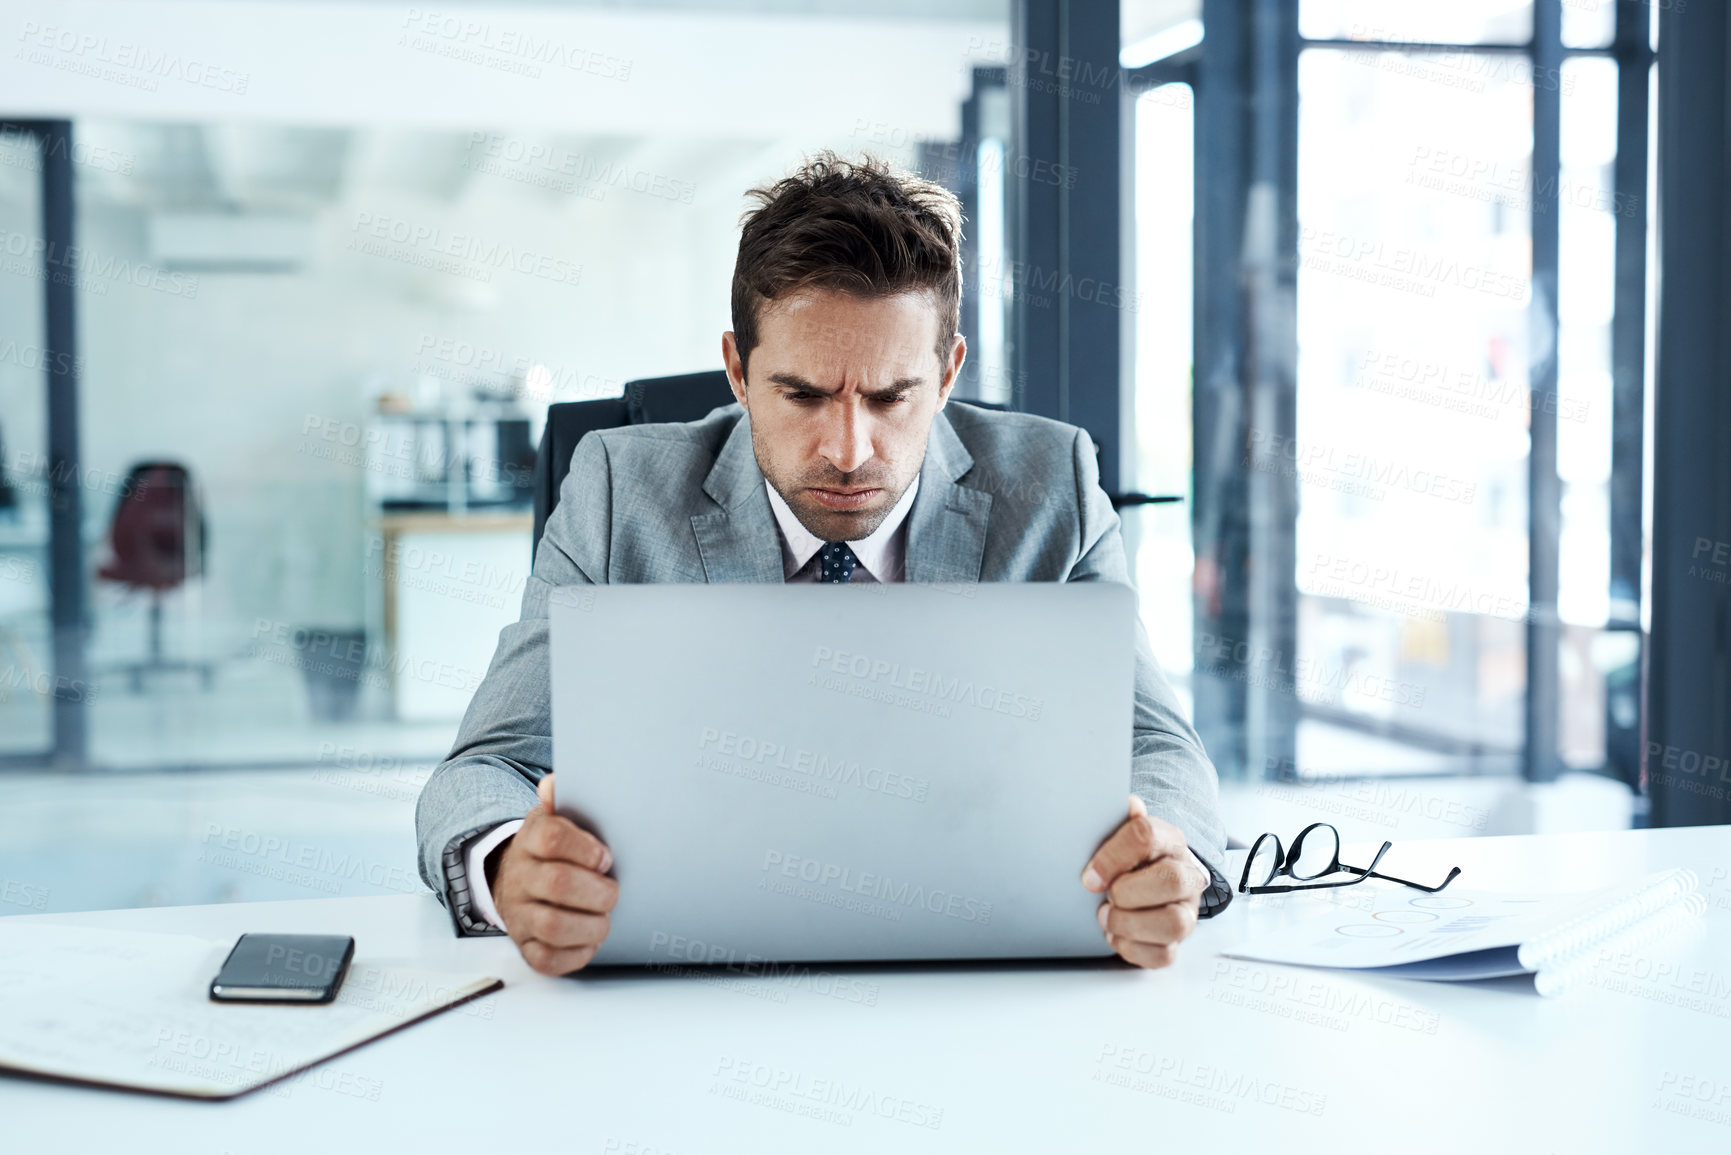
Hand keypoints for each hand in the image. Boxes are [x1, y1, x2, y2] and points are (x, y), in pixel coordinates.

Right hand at [490, 773, 618, 974]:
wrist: (514, 880)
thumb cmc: (551, 849)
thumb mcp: (554, 817)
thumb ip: (559, 798)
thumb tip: (553, 785)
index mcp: (530, 839)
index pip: (552, 837)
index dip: (586, 849)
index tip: (605, 857)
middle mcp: (519, 877)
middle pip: (558, 883)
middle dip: (598, 891)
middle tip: (613, 892)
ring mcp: (519, 914)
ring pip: (553, 925)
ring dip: (591, 924)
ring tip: (604, 918)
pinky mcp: (525, 945)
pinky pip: (546, 959)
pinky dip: (576, 953)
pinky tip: (589, 940)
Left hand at [1080, 796, 1208, 968]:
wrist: (1148, 879)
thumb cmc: (1130, 857)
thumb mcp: (1123, 832)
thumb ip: (1123, 819)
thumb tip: (1129, 803)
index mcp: (1170, 841)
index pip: (1146, 836)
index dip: (1113, 857)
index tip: (1089, 877)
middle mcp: (1186, 876)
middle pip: (1170, 880)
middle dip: (1128, 892)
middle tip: (1106, 896)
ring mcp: (1186, 911)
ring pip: (1175, 923)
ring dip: (1131, 923)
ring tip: (1106, 917)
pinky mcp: (1176, 942)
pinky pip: (1163, 955)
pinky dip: (1132, 948)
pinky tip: (1115, 935)